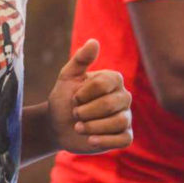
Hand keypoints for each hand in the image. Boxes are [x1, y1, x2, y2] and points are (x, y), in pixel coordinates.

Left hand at [48, 39, 131, 154]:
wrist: (58, 125)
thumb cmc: (64, 98)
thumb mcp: (67, 77)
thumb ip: (80, 60)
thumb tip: (94, 42)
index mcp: (113, 80)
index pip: (105, 83)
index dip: (85, 93)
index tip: (74, 97)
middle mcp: (123, 97)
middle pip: (110, 104)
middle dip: (86, 111)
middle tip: (74, 113)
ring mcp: (126, 117)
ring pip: (118, 122)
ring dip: (92, 126)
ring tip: (78, 127)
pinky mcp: (124, 136)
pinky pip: (124, 139)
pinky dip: (106, 140)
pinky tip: (90, 140)